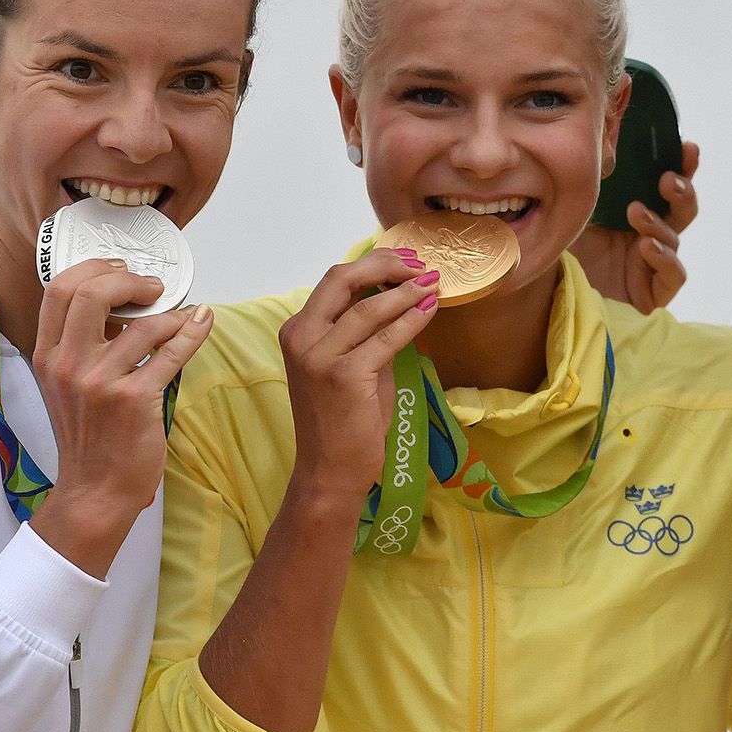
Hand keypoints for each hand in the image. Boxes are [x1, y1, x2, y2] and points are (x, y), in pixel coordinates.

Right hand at [31, 258, 212, 576]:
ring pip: (143, 324)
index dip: (93, 269)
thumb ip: (82, 346)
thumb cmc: (88, 437)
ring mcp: (100, 381)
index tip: (120, 268)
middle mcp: (67, 364)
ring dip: (171, 314)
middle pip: (92, 293)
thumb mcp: (66, 386)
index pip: (58, 290)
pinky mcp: (134, 399)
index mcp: (47, 356)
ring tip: (183, 316)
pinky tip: (202, 322)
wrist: (95, 490)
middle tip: (154, 287)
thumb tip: (120, 305)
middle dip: (130, 280)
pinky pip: (171, 353)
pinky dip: (192, 332)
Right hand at [277, 248, 440, 513]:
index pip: (336, 281)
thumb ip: (367, 334)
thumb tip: (402, 300)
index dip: (374, 264)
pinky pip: (385, 338)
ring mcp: (319, 357)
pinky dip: (411, 320)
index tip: (407, 261)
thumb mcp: (352, 367)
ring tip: (433, 283)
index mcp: (298, 331)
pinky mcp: (344, 376)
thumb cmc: (342, 422)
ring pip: (368, 307)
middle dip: (386, 265)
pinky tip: (430, 309)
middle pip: (343, 279)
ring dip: (406, 291)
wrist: (329, 470)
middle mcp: (302, 338)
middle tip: (421, 265)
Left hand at [570, 140, 699, 313]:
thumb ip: (591, 185)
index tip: (687, 146)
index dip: (682, 166)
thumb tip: (602, 151)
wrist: (549, 295)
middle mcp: (648, 235)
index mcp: (633, 212)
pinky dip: (665, 260)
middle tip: (667, 180)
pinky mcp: (652, 293)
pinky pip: (674, 275)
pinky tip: (647, 248)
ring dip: (659, 225)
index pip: (664, 187)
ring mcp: (652, 265)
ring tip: (636, 215)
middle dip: (682, 191)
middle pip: (681, 210)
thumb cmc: (562, 251)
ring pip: (675, 239)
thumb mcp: (572, 211)